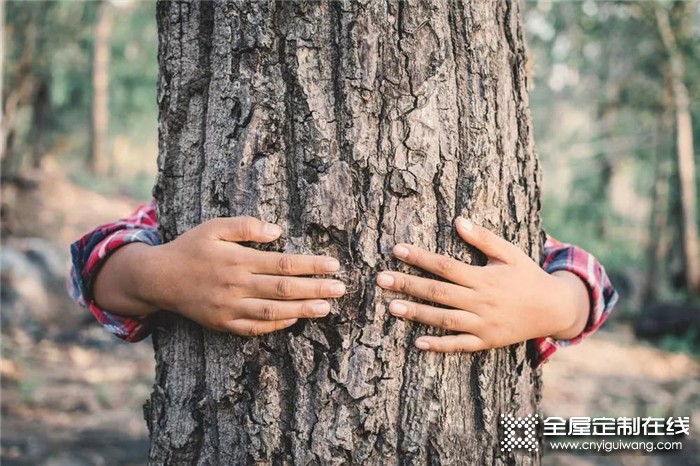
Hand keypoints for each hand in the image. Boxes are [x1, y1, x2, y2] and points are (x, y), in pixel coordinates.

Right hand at [93, 217, 345, 335]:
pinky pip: (255, 328)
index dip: (310, 265)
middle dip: (315, 289)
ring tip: (327, 308)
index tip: (333, 264)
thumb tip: (277, 231)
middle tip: (341, 289)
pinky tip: (295, 318)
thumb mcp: (213, 227)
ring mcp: (229, 308)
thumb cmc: (190, 247)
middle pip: (284, 289)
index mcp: (237, 260)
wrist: (158, 279)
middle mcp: (236, 285)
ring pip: (273, 311)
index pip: (282, 264)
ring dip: (303, 310)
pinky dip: (277, 324)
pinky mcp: (223, 324)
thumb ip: (245, 226)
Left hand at [376, 217, 589, 352]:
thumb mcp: (510, 253)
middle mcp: (480, 301)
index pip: (445, 266)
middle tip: (382, 279)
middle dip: (408, 284)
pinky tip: (418, 343)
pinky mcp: (486, 341)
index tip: (397, 250)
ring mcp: (482, 324)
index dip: (420, 258)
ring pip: (444, 319)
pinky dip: (440, 345)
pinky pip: (459, 345)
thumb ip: (484, 238)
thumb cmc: (527, 276)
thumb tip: (458, 221)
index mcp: (484, 277)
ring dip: (417, 313)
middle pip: (438, 292)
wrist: (554, 309)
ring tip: (391, 307)